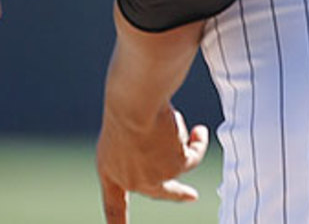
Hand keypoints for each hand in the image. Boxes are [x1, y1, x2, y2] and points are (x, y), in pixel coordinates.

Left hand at [96, 102, 208, 223]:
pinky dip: (198, 142)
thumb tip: (177, 151)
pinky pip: (193, 155)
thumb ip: (143, 146)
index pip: (113, 205)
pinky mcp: (176, 167)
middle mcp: (131, 180)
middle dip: (179, 193)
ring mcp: (154, 177)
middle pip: (159, 192)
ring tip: (192, 128)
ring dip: (185, 141)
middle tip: (192, 196)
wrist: (134, 103)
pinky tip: (199, 131)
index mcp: (110, 170)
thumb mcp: (124, 126)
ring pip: (180, 164)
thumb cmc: (125, 104)